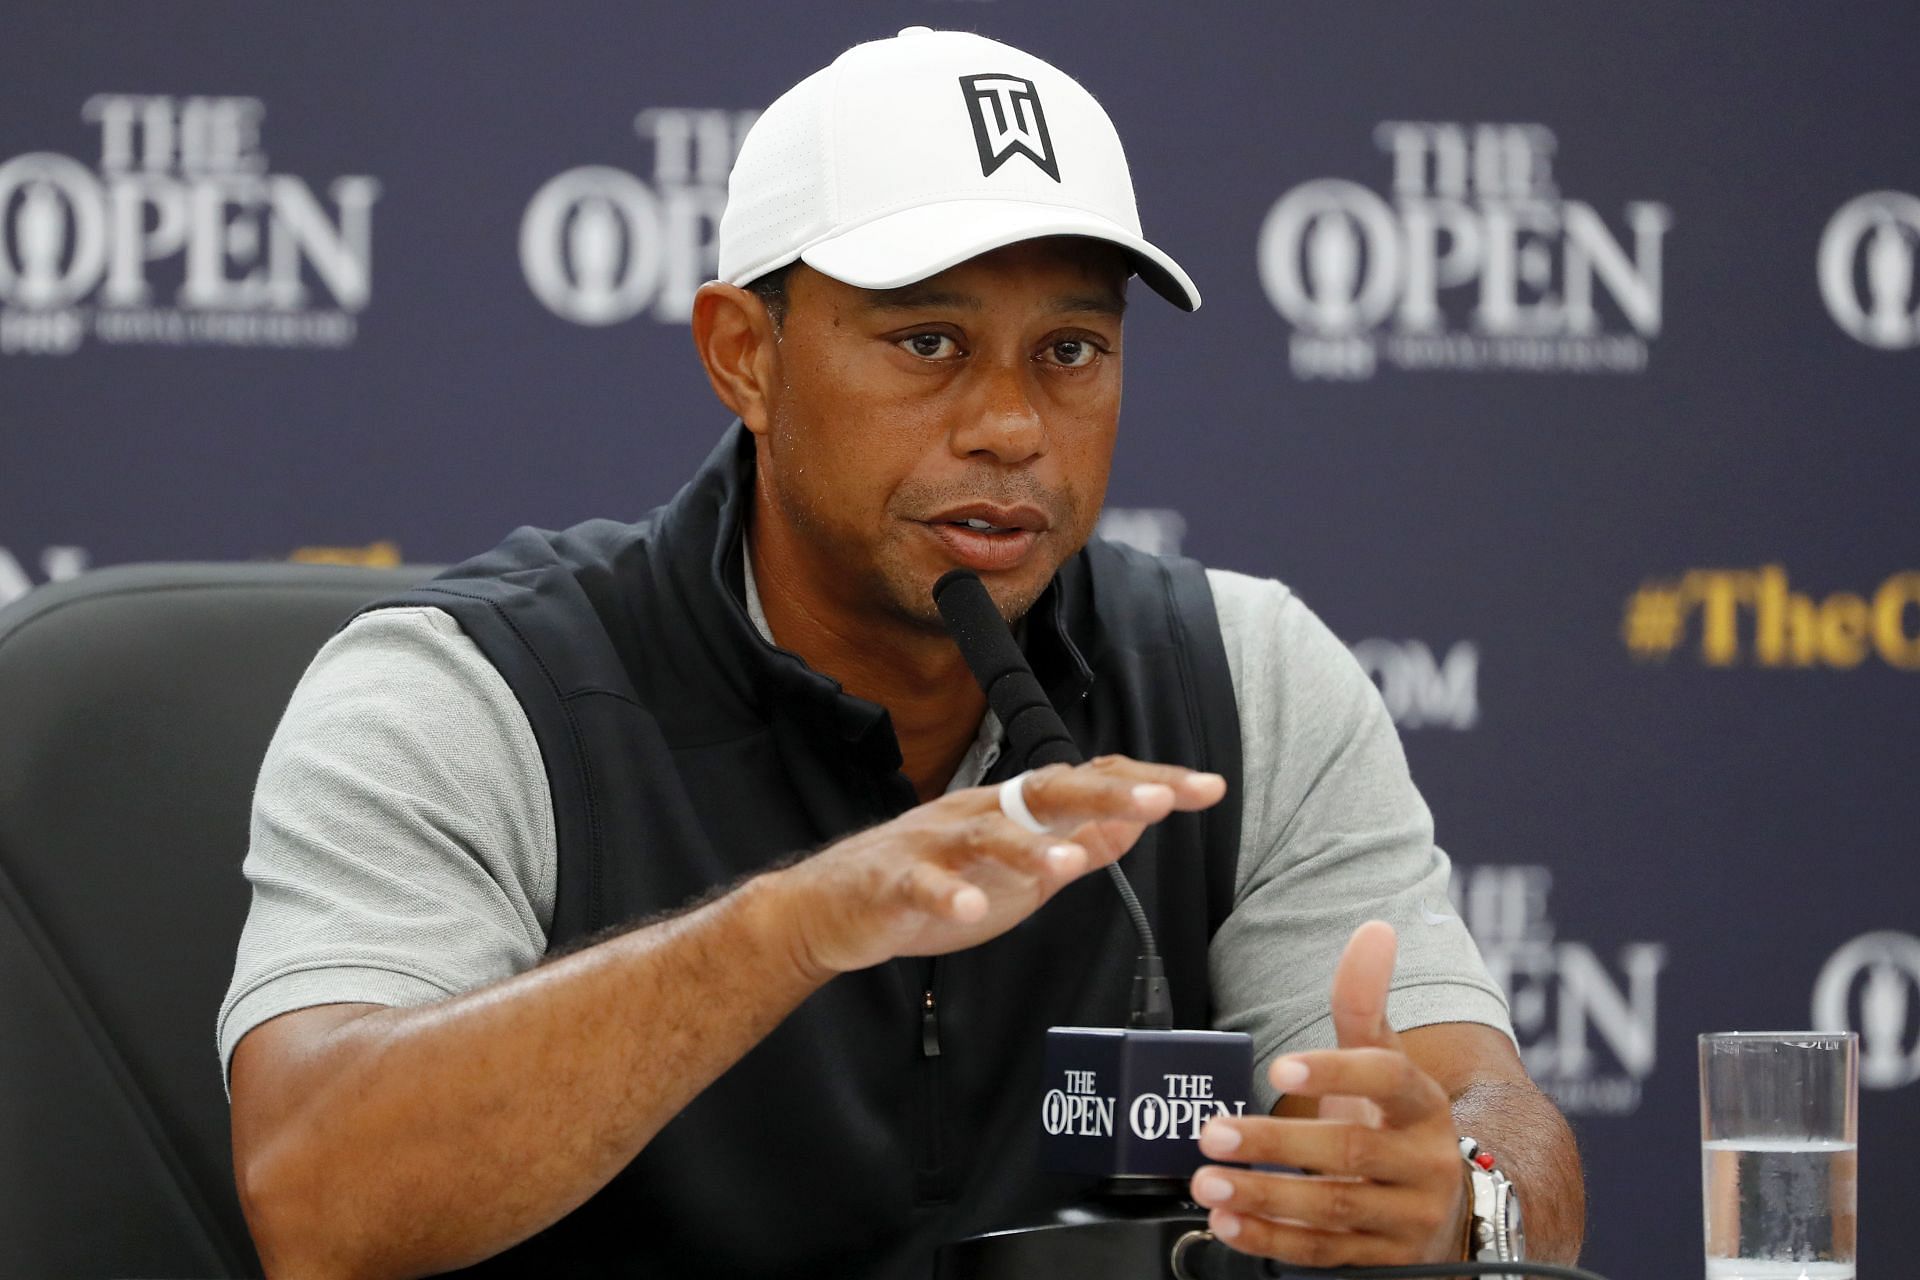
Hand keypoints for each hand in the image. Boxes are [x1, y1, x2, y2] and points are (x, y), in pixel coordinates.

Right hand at [773, 756, 1225, 978]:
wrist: (831, 910)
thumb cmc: (934, 885)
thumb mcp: (1021, 872)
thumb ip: (1076, 845)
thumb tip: (1137, 822)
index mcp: (1014, 810)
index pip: (1090, 782)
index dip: (1148, 782)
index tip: (1207, 788)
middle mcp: (979, 813)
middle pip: (1047, 790)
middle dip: (1107, 793)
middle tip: (1161, 799)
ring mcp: (933, 844)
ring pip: (985, 835)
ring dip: (1028, 847)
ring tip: (1069, 863)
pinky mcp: (891, 882)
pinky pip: (921, 886)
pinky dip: (948, 896)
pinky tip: (973, 910)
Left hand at [1189, 921, 1468, 1267]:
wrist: (1446, 1208)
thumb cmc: (1398, 1123)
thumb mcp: (1386, 1062)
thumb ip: (1365, 1002)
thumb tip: (1374, 930)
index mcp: (1423, 1104)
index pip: (1388, 1078)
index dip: (1336, 1069)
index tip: (1278, 1065)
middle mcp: (1423, 1161)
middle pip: (1350, 1149)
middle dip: (1275, 1141)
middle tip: (1212, 1132)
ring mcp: (1406, 1215)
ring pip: (1333, 1206)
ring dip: (1264, 1195)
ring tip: (1207, 1183)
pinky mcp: (1385, 1260)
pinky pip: (1325, 1252)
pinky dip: (1271, 1240)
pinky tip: (1228, 1224)